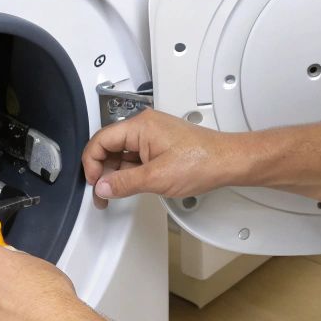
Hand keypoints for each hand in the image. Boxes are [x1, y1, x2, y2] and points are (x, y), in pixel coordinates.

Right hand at [80, 108, 241, 208]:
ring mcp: (153, 136)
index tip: (93, 183)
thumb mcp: (157, 178)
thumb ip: (124, 183)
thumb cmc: (202, 161)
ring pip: (122, 154)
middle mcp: (145, 126)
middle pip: (109, 146)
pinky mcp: (160, 145)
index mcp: (141, 126)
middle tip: (102, 193)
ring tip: (114, 194)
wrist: (229, 162)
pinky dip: (129, 172)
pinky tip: (130, 186)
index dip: (91, 163)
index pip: (101, 140)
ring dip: (115, 173)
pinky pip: (135, 157)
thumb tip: (102, 187)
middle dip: (102, 170)